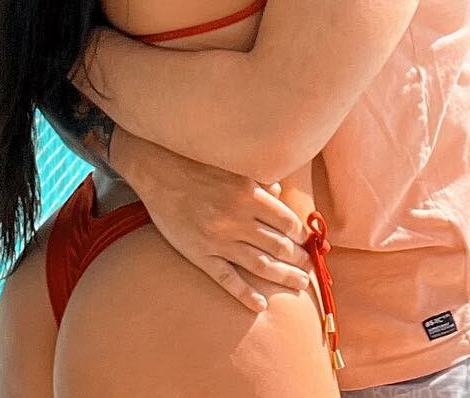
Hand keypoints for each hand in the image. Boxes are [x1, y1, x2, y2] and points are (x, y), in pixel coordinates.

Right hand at [112, 132, 311, 313]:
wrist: (159, 171)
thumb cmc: (199, 165)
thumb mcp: (234, 169)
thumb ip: (259, 183)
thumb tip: (280, 194)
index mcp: (248, 194)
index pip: (286, 221)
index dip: (301, 235)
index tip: (309, 243)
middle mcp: (237, 218)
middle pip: (278, 245)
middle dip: (298, 259)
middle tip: (310, 270)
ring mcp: (218, 239)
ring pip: (259, 264)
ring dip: (283, 276)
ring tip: (299, 286)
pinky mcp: (200, 254)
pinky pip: (227, 278)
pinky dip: (245, 293)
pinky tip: (260, 304)